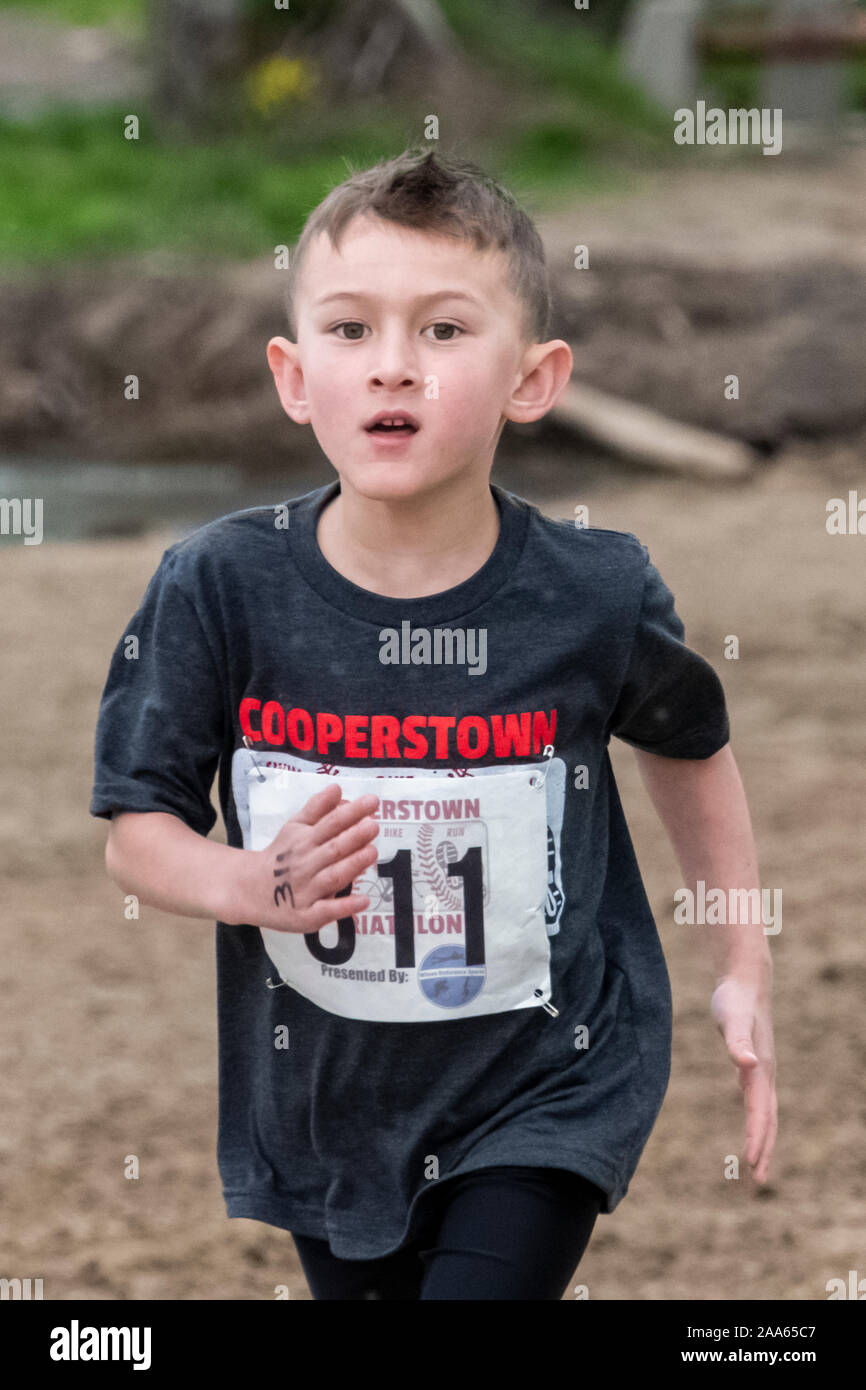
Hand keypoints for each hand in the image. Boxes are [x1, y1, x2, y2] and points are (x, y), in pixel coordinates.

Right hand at [236, 783, 379, 932]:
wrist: (250, 890)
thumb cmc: (282, 856)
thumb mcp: (294, 827)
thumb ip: (317, 808)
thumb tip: (337, 787)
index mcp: (305, 840)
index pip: (331, 823)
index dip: (352, 812)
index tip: (373, 801)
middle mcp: (306, 864)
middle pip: (332, 849)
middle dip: (353, 837)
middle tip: (373, 825)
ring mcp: (306, 891)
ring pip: (332, 877)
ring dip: (352, 865)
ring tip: (372, 852)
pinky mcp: (307, 915)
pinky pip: (327, 911)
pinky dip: (344, 907)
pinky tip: (364, 900)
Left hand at [711, 974, 776, 1183]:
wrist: (745, 981)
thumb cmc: (735, 1000)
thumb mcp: (733, 1019)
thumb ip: (738, 1041)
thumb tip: (746, 1063)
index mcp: (760, 1069)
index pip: (760, 1111)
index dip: (757, 1137)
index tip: (752, 1162)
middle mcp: (765, 1073)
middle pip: (768, 1118)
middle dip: (765, 1148)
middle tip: (759, 1178)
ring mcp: (761, 1069)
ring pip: (765, 1110)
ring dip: (763, 1136)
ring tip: (756, 1161)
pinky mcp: (753, 1063)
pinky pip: (757, 1097)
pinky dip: (756, 1116)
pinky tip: (751, 1122)